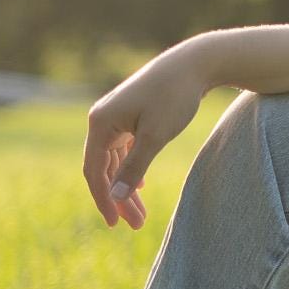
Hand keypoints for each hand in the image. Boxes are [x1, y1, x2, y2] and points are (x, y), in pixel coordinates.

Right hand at [83, 38, 212, 228]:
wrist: (194, 64)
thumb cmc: (174, 97)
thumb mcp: (154, 136)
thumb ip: (134, 167)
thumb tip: (114, 197)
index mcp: (100, 123)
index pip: (94, 170)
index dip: (103, 199)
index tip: (116, 223)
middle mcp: (102, 119)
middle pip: (104, 168)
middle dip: (118, 198)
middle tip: (135, 225)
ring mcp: (116, 117)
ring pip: (115, 160)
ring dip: (126, 186)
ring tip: (141, 214)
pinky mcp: (130, 115)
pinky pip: (124, 149)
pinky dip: (131, 168)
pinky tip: (140, 186)